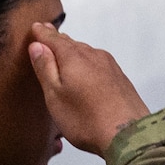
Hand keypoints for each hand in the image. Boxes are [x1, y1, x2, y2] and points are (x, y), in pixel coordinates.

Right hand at [27, 23, 149, 156]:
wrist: (128, 136)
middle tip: (48, 34)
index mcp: (73, 57)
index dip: (41, 34)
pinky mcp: (121, 79)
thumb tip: (37, 46)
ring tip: (65, 51)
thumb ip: (45, 68)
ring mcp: (110, 67)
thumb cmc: (87, 120)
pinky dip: (89, 64)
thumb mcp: (55, 95)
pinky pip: (99, 65)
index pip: (53, 39)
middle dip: (58, 40)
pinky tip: (87, 72)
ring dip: (75, 52)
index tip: (36, 27)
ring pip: (87, 53)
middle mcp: (93, 56)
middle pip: (71, 44)